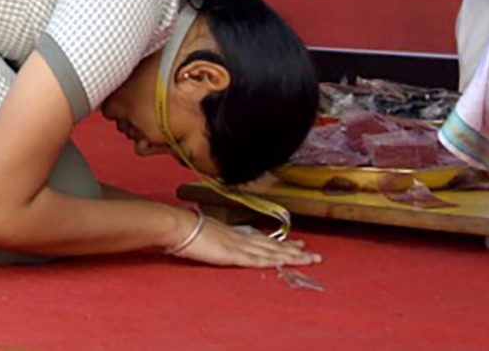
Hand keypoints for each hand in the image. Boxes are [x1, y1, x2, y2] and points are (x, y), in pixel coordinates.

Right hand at [171, 218, 319, 268]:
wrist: (176, 225)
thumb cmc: (183, 229)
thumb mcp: (202, 233)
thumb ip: (213, 237)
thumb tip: (213, 239)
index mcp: (233, 233)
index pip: (262, 239)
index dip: (280, 242)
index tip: (296, 242)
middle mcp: (240, 238)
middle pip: (272, 245)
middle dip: (293, 250)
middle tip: (312, 252)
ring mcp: (238, 246)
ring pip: (271, 252)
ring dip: (291, 256)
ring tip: (309, 259)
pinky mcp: (233, 255)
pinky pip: (257, 260)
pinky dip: (273, 262)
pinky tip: (285, 263)